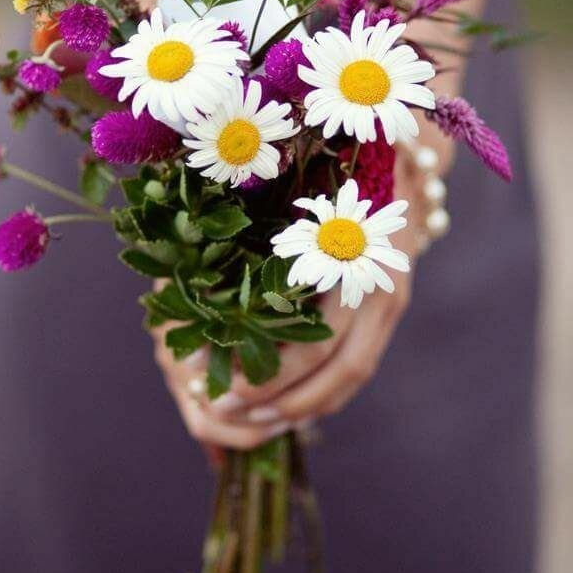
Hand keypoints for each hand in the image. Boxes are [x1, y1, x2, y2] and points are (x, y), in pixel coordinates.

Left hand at [154, 129, 452, 450]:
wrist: (397, 153)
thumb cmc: (324, 164)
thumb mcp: (287, 186)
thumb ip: (245, 222)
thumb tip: (175, 263)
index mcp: (351, 254)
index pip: (315, 338)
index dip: (270, 371)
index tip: (219, 382)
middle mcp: (378, 284)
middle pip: (336, 368)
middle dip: (280, 398)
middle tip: (224, 407)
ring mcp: (388, 300)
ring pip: (350, 376)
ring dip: (301, 405)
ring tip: (250, 419)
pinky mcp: (386, 310)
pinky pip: (356, 366)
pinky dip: (322, 393)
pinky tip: (284, 405)